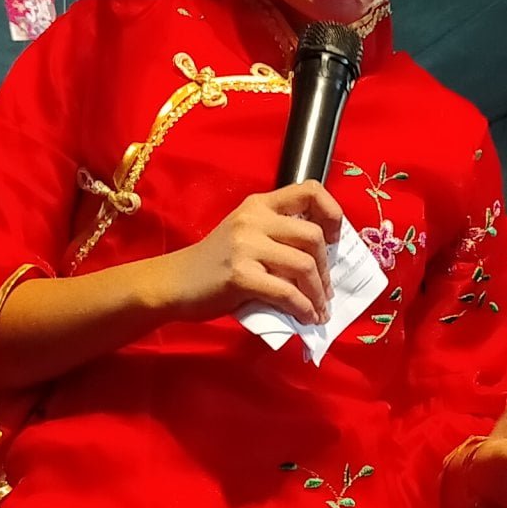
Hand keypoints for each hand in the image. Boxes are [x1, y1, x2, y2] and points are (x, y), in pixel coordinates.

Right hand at [154, 183, 343, 324]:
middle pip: (313, 236)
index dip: (332, 213)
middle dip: (326, 269)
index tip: (333, 240)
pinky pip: (286, 292)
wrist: (173, 283)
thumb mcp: (245, 235)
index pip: (310, 189)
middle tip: (325, 291)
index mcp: (259, 204)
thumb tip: (321, 262)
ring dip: (318, 294)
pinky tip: (306, 318)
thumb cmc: (213, 264)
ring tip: (319, 310)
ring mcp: (246, 246)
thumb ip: (277, 237)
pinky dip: (303, 308)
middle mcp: (254, 219)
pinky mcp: (240, 275)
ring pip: (304, 265)